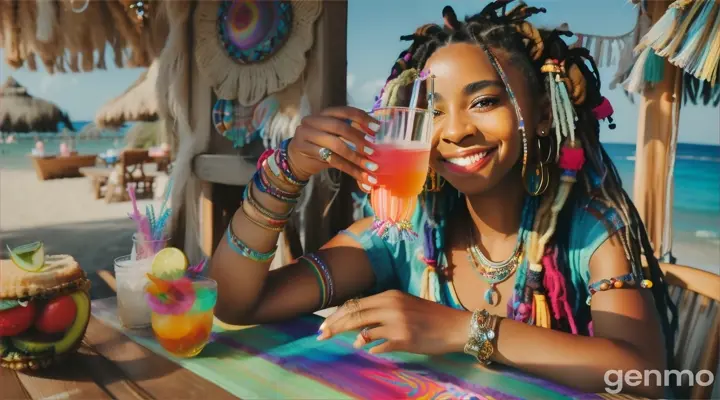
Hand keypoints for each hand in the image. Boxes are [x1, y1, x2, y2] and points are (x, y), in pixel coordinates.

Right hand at [287, 106, 379, 186]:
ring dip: (355, 157)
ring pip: (335, 144)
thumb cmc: (320, 147)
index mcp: (325, 114)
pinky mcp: (303, 149)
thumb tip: (378, 142)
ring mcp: (306, 133)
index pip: (345, 111)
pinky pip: (330, 159)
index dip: (361, 118)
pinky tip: (361, 177)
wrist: (295, 160)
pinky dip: (348, 168)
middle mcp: (314, 120)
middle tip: (373, 152)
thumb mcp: (334, 137)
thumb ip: (351, 136)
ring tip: (371, 167)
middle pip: (340, 127)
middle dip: (358, 139)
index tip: (376, 128)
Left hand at [317, 290, 471, 354]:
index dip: (336, 315)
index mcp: (389, 295)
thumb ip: (381, 311)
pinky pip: (380, 346)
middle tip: (321, 335)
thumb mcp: (404, 305)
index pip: (355, 304)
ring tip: (349, 344)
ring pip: (364, 330)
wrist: (454, 326)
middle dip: (334, 326)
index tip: (323, 325)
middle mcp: (391, 306)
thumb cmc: (429, 316)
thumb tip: (358, 325)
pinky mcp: (404, 339)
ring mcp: (397, 323)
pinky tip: (369, 351)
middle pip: (354, 315)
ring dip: (353, 338)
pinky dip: (372, 349)